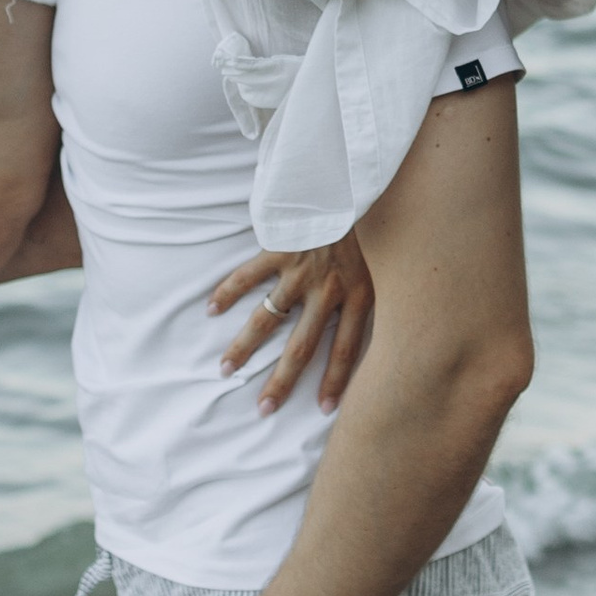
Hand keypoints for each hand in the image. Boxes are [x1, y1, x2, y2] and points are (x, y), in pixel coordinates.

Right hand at [210, 235, 375, 413]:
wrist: (351, 184)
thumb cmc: (368, 230)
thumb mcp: (384, 267)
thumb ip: (375, 300)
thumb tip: (380, 337)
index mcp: (359, 295)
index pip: (348, 350)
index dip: (336, 381)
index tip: (325, 411)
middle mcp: (329, 289)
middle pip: (302, 346)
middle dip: (282, 381)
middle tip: (264, 409)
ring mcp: (301, 270)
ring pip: (269, 317)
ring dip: (245, 345)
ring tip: (225, 368)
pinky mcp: (280, 249)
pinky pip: (248, 275)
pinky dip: (228, 291)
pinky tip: (212, 309)